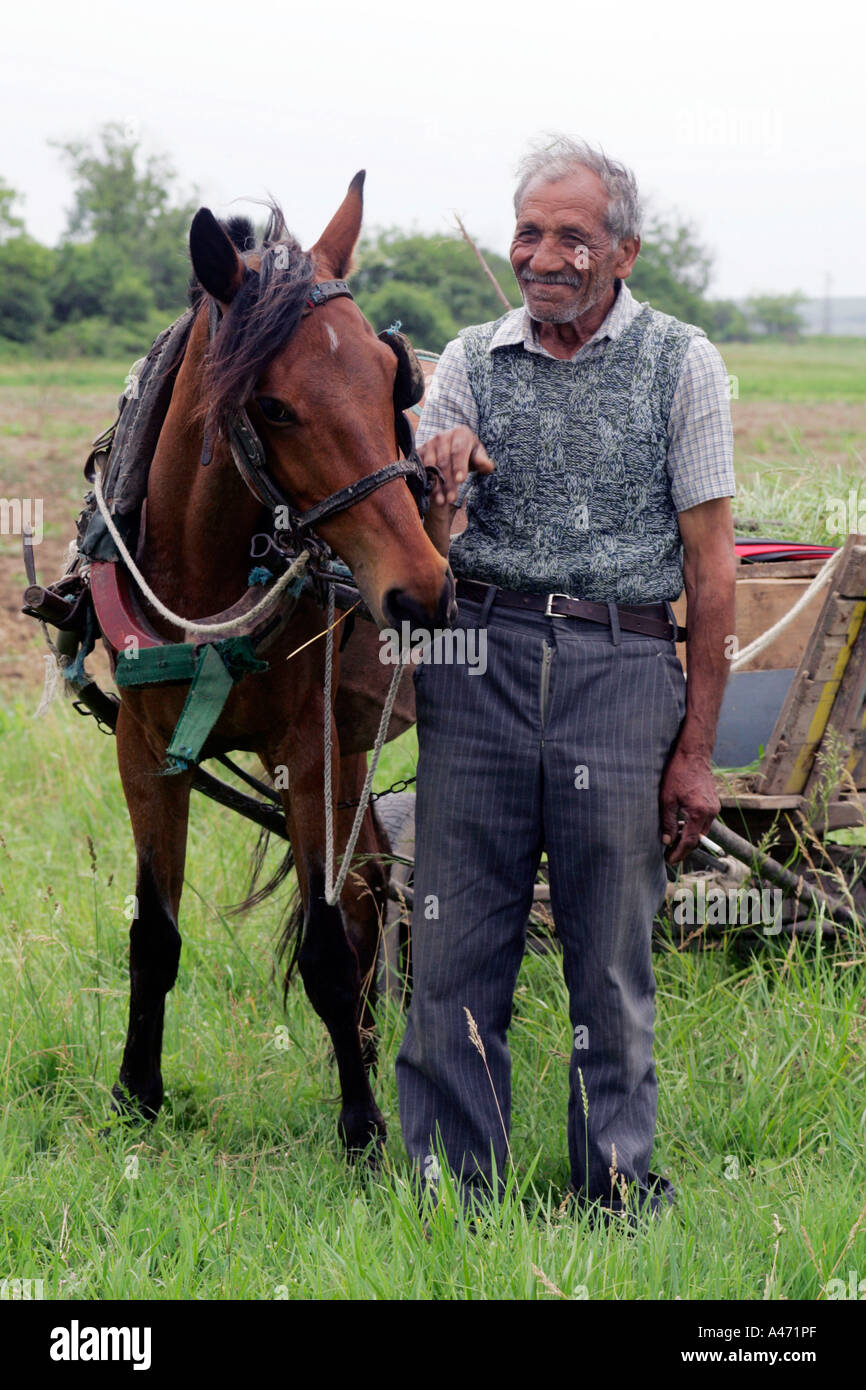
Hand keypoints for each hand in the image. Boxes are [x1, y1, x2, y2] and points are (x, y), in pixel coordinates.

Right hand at [419, 427, 493, 506]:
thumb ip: (482, 461)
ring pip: (431, 468)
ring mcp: (429, 444)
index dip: (459, 466)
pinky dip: (425, 483)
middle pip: (444, 462)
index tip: (461, 481)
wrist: (451, 449)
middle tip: (452, 498)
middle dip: (448, 482)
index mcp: (460, 433)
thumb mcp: (478, 455)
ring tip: (441, 501)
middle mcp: (442, 436)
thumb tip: (487, 465)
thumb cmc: (468, 454)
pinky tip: (432, 496)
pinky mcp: (419, 453)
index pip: (459, 451)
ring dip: (436, 486)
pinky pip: (420, 470)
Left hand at [659, 748, 719, 865]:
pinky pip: (705, 820)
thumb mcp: (667, 799)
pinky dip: (694, 826)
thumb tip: (667, 841)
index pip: (691, 841)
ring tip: (673, 839)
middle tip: (670, 853)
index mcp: (700, 813)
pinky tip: (682, 824)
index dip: (679, 853)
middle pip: (699, 839)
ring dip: (690, 837)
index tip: (670, 860)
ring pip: (702, 830)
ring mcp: (715, 807)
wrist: (693, 754)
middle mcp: (711, 812)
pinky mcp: (714, 802)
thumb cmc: (678, 773)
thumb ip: (668, 822)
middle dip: (685, 848)